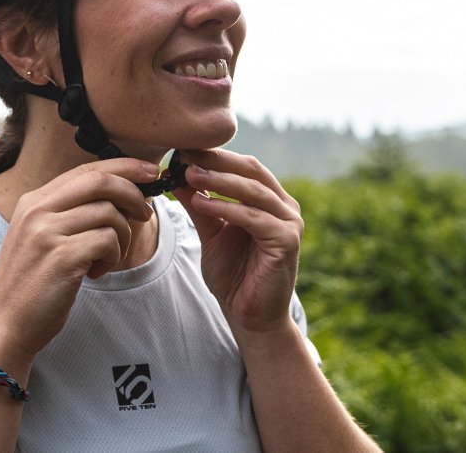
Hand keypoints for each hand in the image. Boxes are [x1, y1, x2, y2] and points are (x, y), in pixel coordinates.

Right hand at [0, 158, 159, 360]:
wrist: (5, 325)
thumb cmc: (34, 283)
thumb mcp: (43, 236)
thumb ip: (71, 211)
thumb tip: (123, 192)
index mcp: (34, 201)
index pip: (86, 169)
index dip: (124, 167)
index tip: (151, 172)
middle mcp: (37, 210)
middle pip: (100, 182)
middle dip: (132, 193)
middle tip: (145, 213)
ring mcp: (47, 232)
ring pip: (109, 213)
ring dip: (121, 237)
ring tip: (106, 258)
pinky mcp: (62, 256)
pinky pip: (108, 240)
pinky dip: (113, 257)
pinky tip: (96, 272)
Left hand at [172, 149, 302, 334]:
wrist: (249, 317)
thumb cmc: (234, 275)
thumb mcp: (210, 231)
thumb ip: (199, 203)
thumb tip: (176, 175)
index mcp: (270, 199)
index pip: (244, 166)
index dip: (215, 156)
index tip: (183, 149)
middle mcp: (285, 206)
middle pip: (251, 170)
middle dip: (217, 161)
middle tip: (186, 154)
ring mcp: (290, 222)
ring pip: (253, 190)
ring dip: (219, 181)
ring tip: (189, 174)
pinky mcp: (287, 241)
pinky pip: (254, 218)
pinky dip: (226, 208)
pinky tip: (200, 204)